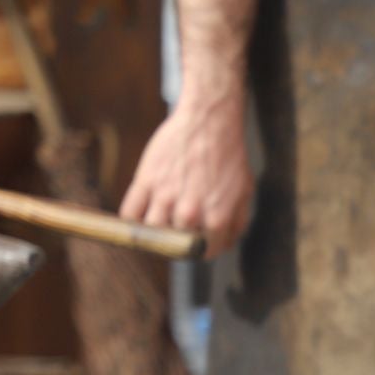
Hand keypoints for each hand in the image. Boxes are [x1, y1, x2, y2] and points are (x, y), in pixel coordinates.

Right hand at [121, 88, 253, 257]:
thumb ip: (237, 223)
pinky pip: (130, 212)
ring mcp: (165, 196)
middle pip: (174, 245)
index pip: (204, 253)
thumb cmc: (229, 156)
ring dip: (155, 232)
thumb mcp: (245, 192)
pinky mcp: (145, 180)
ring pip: (150, 233)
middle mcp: (190, 212)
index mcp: (217, 218)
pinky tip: (142, 215)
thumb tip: (224, 246)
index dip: (202, 250)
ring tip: (161, 223)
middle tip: (178, 231)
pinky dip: (132, 220)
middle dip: (177, 241)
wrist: (209, 121)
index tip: (198, 242)